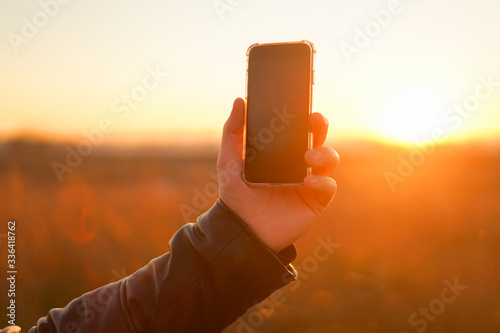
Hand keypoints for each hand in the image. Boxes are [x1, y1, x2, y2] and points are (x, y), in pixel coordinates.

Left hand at [217, 98, 339, 252]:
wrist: (243, 233)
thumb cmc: (236, 197)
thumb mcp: (229, 163)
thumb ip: (232, 133)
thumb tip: (240, 101)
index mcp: (280, 152)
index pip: (297, 129)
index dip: (304, 116)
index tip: (304, 107)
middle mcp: (297, 164)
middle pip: (318, 138)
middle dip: (320, 126)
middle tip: (315, 121)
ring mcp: (308, 182)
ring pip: (329, 159)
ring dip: (325, 153)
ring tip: (309, 157)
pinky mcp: (315, 201)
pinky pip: (328, 186)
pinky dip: (323, 182)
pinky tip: (308, 183)